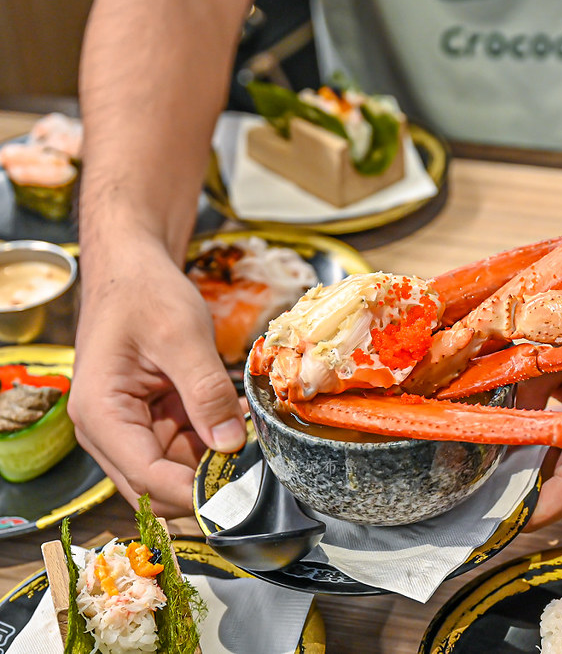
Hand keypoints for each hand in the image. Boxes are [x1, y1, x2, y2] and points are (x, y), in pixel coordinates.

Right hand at [68, 249, 246, 516]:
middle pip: (157, 486)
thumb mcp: (182, 337)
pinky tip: (241, 425)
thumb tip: (231, 444)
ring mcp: (129, 429)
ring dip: (214, 464)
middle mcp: (108, 432)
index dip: (194, 492)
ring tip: (255, 442)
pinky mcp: (151, 421)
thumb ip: (206, 391)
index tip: (242, 491)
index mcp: (102, 414)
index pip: (147, 477)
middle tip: (259, 470)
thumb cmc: (145, 293)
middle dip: (206, 484)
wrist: (132, 269)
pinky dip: (214, 443)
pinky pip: (185, 448)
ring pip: (175, 472)